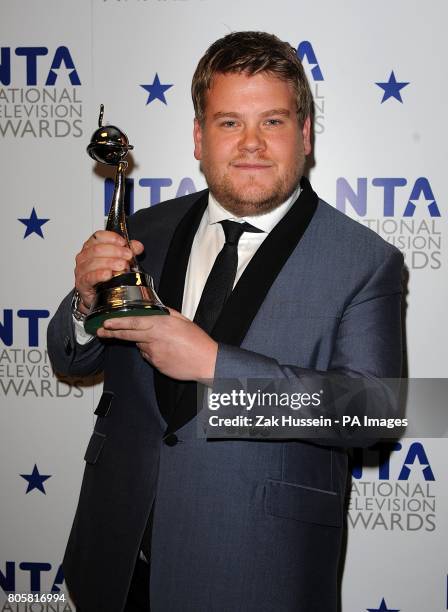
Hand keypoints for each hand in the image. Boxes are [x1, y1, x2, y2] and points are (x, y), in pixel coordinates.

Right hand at [74, 230, 143, 311]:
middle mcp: (84, 256)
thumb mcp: (119, 260)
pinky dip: (100, 275)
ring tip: (123, 266)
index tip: (124, 243)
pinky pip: (90, 277)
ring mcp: (82, 269)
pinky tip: (109, 274)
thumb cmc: (106, 276)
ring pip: (94, 262)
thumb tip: (137, 246)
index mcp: (91, 246)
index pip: (98, 236)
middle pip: (97, 249)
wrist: (98, 295)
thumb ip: (128, 251)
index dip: (112, 238)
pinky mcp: (82, 283)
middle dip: (116, 251)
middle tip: (128, 256)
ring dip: (110, 263)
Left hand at [96, 308, 217, 381]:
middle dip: (112, 333)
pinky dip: (153, 352)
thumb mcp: (183, 321)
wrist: (207, 362)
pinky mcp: (157, 365)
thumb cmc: (198, 341)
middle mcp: (154, 338)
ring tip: (165, 343)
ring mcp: (154, 353)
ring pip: (142, 345)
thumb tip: (155, 310)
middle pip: (128, 335)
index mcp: (161, 325)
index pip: (133, 322)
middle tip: (100, 332)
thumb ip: (167, 314)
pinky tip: (168, 352)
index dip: (117, 323)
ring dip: (145, 342)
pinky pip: (150, 356)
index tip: (106, 323)